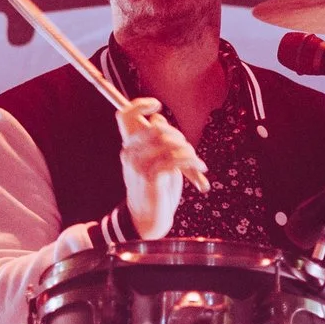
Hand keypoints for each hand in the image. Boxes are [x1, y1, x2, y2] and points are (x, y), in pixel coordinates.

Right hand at [114, 95, 208, 240]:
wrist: (146, 219)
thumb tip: (158, 119)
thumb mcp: (153, 161)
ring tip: (196, 161)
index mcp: (129, 147)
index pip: (124, 115)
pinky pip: (175, 158)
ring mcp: (139, 164)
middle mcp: (130, 153)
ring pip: (168, 141)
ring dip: (188, 150)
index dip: (140, 105)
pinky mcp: (151, 176)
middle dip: (178, 135)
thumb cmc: (153, 188)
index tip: (156, 105)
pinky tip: (200, 168)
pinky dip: (192, 161)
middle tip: (187, 149)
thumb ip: (155, 140)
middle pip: (157, 127)